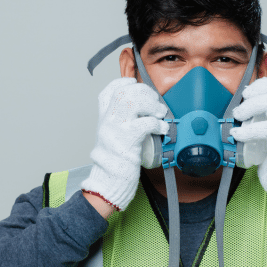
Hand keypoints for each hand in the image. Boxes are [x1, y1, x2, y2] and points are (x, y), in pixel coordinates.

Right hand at [81, 78, 168, 210]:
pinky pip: (146, 123)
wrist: (108, 184)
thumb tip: (144, 110)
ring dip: (151, 104)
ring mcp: (115, 130)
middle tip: (155, 103)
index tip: (136, 85)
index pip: (110, 90)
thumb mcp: (115, 136)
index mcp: (104, 118)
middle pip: (124, 91)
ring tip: (160, 113)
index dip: (125, 83)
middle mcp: (107, 120)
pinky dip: (158, 124)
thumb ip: (124, 122)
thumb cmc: (116, 162)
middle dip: (145, 92)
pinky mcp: (126, 141)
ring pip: (132, 101)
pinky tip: (162, 130)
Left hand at [230, 78, 266, 202]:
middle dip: (257, 90)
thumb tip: (237, 115)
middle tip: (242, 103)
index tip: (247, 91)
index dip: (263, 84)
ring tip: (238, 116)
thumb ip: (260, 124)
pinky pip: (265, 128)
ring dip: (250, 106)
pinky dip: (247, 129)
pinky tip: (237, 134)